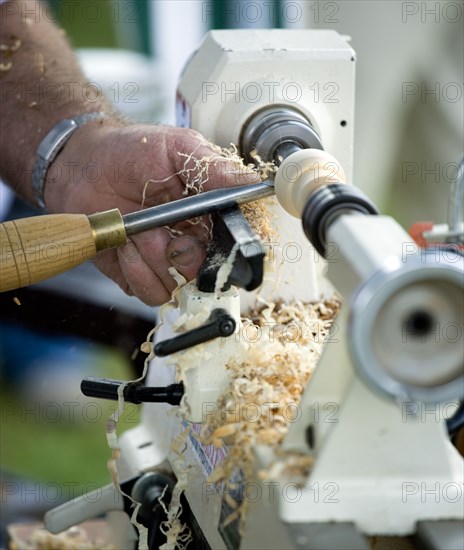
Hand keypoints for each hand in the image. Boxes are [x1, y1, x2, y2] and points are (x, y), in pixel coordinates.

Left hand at [45, 121, 259, 304]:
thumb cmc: (130, 152)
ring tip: (136, 230)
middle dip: (188, 255)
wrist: (82, 165)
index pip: (237, 243)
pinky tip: (125, 245)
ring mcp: (166, 263)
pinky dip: (136, 271)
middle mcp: (194, 242)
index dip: (232, 248)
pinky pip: (151, 292)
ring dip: (155, 260)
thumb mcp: (177, 148)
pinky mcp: (140, 277)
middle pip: (211, 273)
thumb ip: (214, 168)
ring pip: (180, 286)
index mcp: (211, 214)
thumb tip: (255, 183)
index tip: (212, 235)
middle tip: (168, 234)